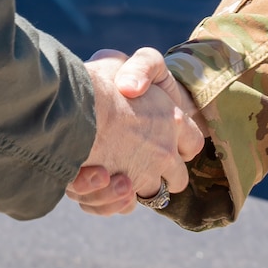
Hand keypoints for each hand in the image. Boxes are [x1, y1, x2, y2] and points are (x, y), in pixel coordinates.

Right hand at [68, 48, 204, 215]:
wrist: (74, 109)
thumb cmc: (95, 81)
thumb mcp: (116, 62)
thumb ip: (131, 72)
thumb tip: (130, 85)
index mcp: (173, 118)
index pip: (193, 143)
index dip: (180, 144)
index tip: (164, 141)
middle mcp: (166, 150)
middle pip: (178, 176)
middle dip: (161, 173)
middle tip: (137, 160)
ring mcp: (148, 173)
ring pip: (152, 192)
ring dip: (134, 185)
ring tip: (110, 170)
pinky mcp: (125, 191)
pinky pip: (125, 205)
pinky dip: (113, 199)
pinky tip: (98, 179)